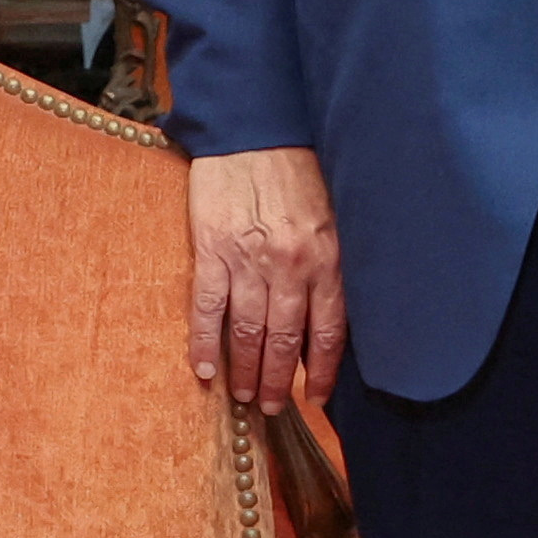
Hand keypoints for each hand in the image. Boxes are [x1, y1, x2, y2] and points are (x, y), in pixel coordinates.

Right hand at [188, 145, 345, 416]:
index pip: (330, 332)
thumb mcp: (333, 217)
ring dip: (246, 371)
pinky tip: (204, 370)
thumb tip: (330, 317)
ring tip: (246, 397)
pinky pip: (207, 308)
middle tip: (276, 407)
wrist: (255, 129)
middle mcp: (291, 266)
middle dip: (281, 381)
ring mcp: (248, 261)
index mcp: (327, 259)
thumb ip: (332, 265)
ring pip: (248, 332)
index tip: (319, 398)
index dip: (325, 372)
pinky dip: (204, 343)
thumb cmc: (299, 171)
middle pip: (286, 340)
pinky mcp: (211, 251)